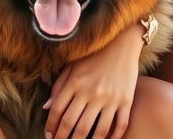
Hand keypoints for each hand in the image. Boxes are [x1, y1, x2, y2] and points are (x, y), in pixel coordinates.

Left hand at [43, 24, 143, 138]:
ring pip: (96, 131)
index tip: (48, 136)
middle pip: (74, 124)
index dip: (52, 126)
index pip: (58, 110)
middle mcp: (91, 92)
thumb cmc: (93, 55)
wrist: (121, 43)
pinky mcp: (126, 102)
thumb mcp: (72, 66)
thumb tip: (46, 108)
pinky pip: (119, 127)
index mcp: (75, 82)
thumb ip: (58, 86)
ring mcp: (110, 99)